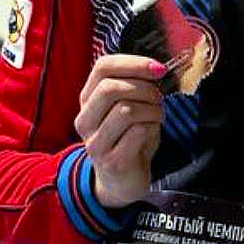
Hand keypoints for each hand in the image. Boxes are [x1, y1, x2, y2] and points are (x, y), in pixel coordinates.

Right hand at [74, 55, 165, 207]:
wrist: (122, 181)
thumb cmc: (129, 137)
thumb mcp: (128, 106)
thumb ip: (134, 86)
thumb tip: (156, 68)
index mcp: (88, 100)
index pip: (102, 68)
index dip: (133, 63)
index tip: (158, 68)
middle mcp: (85, 120)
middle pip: (109, 88)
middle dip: (143, 88)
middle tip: (158, 97)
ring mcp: (95, 143)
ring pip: (125, 110)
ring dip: (151, 109)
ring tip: (157, 115)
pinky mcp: (111, 162)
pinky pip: (137, 132)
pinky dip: (152, 127)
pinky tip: (152, 132)